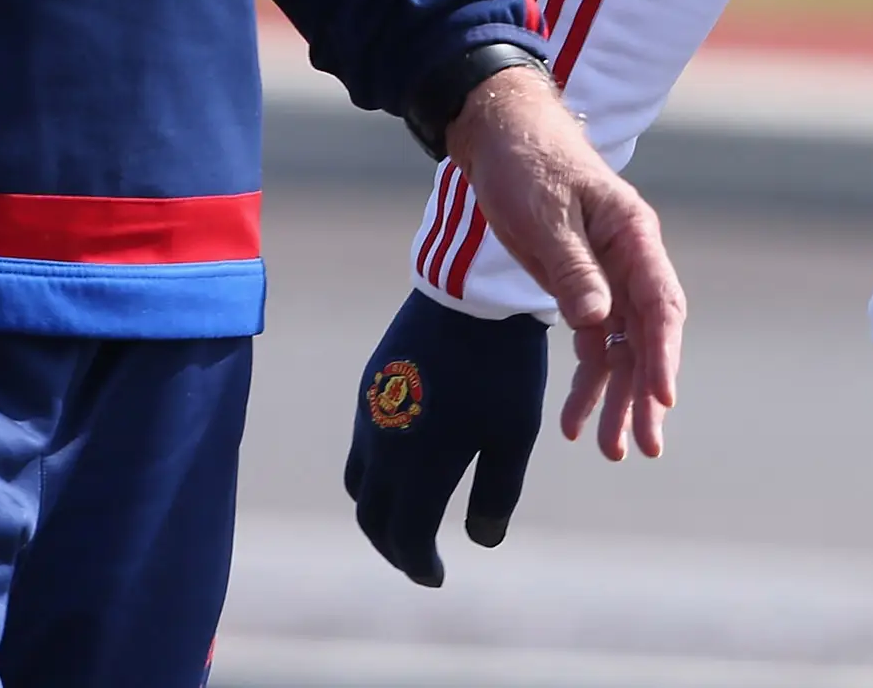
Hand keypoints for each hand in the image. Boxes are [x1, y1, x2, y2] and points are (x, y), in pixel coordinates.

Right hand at [344, 292, 547, 586]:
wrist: (471, 295)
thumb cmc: (502, 369)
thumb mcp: (512, 436)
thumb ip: (495, 493)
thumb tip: (481, 539)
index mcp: (417, 467)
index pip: (407, 538)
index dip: (421, 565)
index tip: (437, 576)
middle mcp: (381, 447)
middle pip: (373, 519)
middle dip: (394, 546)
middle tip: (418, 557)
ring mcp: (369, 415)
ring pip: (359, 483)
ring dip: (379, 511)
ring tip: (408, 516)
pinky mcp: (369, 387)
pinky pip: (360, 446)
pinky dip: (375, 473)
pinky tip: (405, 465)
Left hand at [442, 65, 684, 462]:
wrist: (499, 137)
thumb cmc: (527, 163)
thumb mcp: (543, 214)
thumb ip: (571, 268)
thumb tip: (597, 321)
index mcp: (632, 235)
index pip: (659, 303)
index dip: (664, 353)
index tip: (663, 398)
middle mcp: (629, 260)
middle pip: (648, 336)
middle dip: (646, 393)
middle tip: (644, 447)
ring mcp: (608, 277)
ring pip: (624, 349)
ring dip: (617, 398)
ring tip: (609, 451)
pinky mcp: (581, 288)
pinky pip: (594, 343)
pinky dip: (588, 381)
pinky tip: (573, 421)